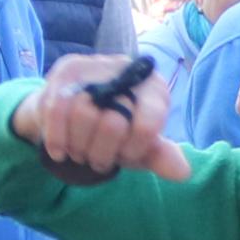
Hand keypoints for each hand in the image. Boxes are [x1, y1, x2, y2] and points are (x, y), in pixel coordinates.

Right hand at [15, 51, 186, 182]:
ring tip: (80, 152)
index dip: (132, 150)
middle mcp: (128, 70)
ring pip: (82, 115)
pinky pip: (57, 109)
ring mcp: (97, 66)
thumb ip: (159, 157)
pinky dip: (57, 139)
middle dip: (101, 153)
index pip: (147, 126)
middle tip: (96, 159)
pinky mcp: (67, 69)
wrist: (76, 119)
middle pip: (112, 124)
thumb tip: (183, 173)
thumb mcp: (138, 149)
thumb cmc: (116, 136)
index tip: (125, 156)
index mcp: (154, 89)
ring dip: (78, 147)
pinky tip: (59, 152)